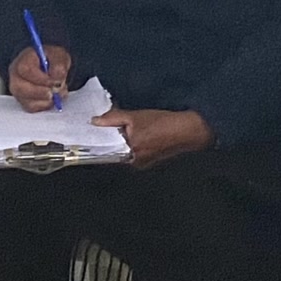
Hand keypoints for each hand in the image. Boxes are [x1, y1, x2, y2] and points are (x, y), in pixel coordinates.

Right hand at [9, 43, 72, 112]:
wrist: (51, 67)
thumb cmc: (51, 59)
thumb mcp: (58, 55)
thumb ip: (59, 65)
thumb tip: (57, 78)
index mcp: (23, 60)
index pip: (25, 70)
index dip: (40, 78)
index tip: (55, 82)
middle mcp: (16, 76)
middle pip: (19, 88)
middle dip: (39, 93)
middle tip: (54, 93)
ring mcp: (18, 91)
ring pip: (26, 101)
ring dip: (45, 101)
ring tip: (57, 94)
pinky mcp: (24, 101)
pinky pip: (32, 108)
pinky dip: (45, 106)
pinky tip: (53, 99)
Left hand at [95, 106, 211, 168]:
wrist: (186, 130)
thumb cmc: (163, 124)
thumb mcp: (134, 116)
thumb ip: (113, 118)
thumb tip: (95, 121)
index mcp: (129, 152)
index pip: (106, 150)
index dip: (101, 140)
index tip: (94, 134)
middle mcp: (135, 162)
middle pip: (116, 151)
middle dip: (115, 139)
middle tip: (119, 126)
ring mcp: (143, 164)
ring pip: (126, 151)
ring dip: (126, 141)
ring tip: (136, 129)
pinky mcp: (150, 162)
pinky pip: (136, 153)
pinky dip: (136, 144)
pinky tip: (144, 134)